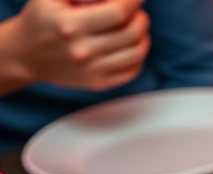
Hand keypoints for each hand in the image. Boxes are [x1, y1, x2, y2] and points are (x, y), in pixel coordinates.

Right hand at [2, 0, 148, 91]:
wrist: (25, 54)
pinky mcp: (96, 83)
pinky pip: (132, 71)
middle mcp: (81, 50)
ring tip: (136, 28)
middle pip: (131, 32)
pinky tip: (129, 46)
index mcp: (69, 24)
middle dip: (140, 18)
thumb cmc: (42, 17)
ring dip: (143, 37)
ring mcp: (90, 70)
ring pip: (136, 52)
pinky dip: (137, 56)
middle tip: (136, 12)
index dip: (134, 2)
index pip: (117, 12)